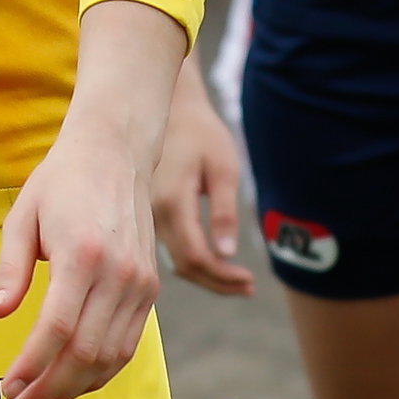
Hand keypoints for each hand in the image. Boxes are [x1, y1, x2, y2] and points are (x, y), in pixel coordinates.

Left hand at [0, 109, 164, 398]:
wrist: (116, 151)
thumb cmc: (61, 181)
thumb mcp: (22, 215)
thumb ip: (10, 268)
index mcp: (82, 254)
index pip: (56, 329)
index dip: (31, 367)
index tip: (7, 388)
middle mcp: (118, 273)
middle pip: (86, 353)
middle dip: (50, 390)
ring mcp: (140, 283)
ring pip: (111, 356)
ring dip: (75, 389)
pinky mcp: (150, 288)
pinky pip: (127, 344)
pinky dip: (101, 371)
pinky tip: (73, 381)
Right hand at [149, 61, 252, 297]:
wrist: (171, 110)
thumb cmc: (201, 134)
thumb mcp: (222, 168)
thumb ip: (223, 212)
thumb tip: (225, 255)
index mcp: (173, 201)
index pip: (196, 257)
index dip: (222, 277)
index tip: (250, 282)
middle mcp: (154, 213)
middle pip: (184, 266)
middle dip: (217, 283)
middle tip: (248, 288)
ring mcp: (147, 215)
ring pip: (174, 261)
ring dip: (206, 276)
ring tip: (237, 281)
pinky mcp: (147, 214)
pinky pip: (168, 249)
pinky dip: (192, 262)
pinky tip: (214, 263)